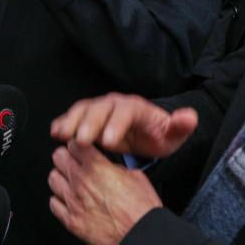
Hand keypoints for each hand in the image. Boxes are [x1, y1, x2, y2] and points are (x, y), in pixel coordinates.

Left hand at [49, 141, 160, 244]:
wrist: (142, 240)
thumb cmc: (143, 212)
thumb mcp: (137, 177)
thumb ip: (115, 167)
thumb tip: (107, 166)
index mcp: (97, 168)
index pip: (74, 144)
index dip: (77, 145)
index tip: (79, 148)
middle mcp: (81, 182)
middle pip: (58, 157)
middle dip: (66, 157)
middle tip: (73, 162)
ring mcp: (73, 202)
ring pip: (52, 178)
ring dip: (61, 177)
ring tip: (71, 181)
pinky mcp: (70, 221)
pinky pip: (53, 203)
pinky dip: (59, 200)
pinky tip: (69, 201)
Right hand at [51, 93, 197, 157]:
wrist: (147, 131)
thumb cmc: (158, 135)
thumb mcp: (173, 135)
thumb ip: (180, 127)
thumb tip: (189, 116)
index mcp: (137, 108)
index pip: (126, 111)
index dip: (116, 124)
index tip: (109, 140)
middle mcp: (115, 104)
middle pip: (99, 109)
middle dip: (89, 123)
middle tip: (80, 140)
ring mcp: (99, 108)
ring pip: (83, 110)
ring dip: (71, 121)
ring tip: (61, 134)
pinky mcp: (88, 116)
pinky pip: (73, 116)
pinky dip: (63, 122)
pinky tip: (55, 132)